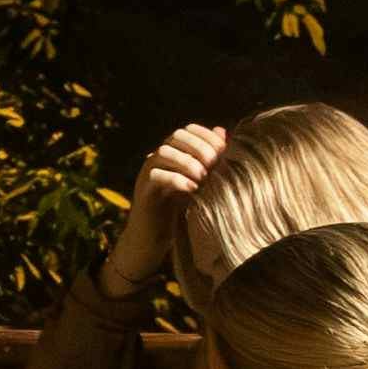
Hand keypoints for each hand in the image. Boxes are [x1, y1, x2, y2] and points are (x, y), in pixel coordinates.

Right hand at [103, 119, 229, 297]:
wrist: (155, 237)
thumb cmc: (180, 208)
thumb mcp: (200, 182)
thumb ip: (210, 160)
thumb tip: (224, 133)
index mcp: (172, 152)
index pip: (188, 130)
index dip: (206, 136)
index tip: (223, 149)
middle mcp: (157, 158)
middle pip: (175, 137)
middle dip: (198, 147)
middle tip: (214, 163)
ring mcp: (148, 173)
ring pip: (163, 152)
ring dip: (186, 162)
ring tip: (203, 177)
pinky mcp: (143, 190)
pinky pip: (156, 175)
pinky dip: (176, 179)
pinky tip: (192, 190)